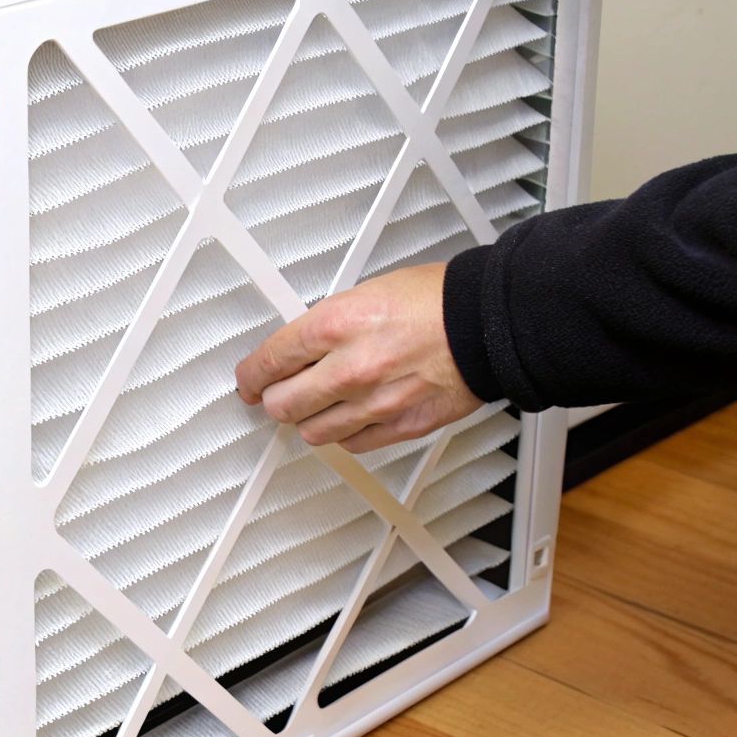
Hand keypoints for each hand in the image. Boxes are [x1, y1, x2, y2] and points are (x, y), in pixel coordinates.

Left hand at [234, 262, 483, 453]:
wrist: (487, 323)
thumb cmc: (436, 301)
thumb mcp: (364, 292)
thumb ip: (327, 326)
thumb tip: (299, 348)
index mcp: (335, 326)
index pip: (268, 362)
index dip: (251, 375)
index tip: (249, 380)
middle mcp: (349, 369)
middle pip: (282, 405)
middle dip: (275, 399)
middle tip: (278, 393)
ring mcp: (373, 403)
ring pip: (312, 431)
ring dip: (308, 419)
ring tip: (316, 405)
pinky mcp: (399, 426)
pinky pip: (352, 444)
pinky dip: (344, 433)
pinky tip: (350, 416)